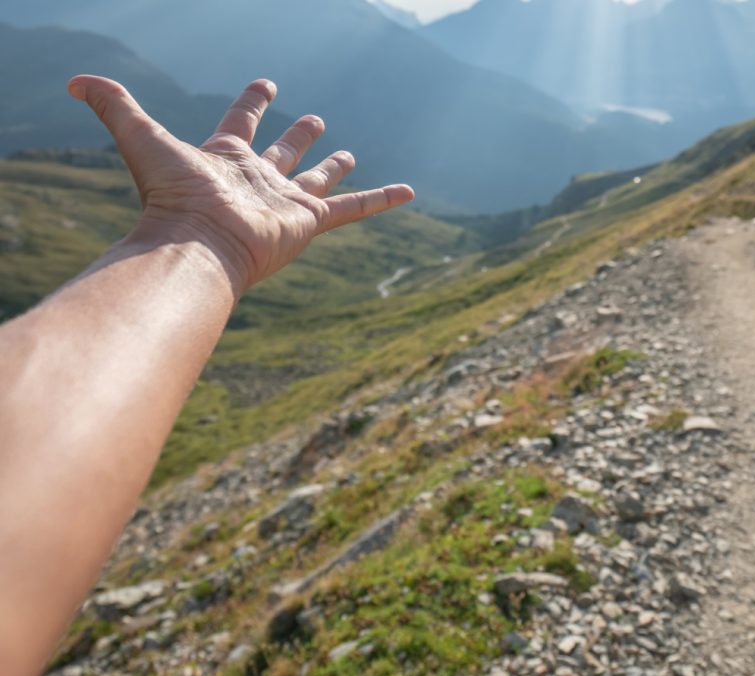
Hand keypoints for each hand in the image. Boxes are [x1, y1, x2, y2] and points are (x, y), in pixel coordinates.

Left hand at [68, 75, 413, 294]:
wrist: (198, 242)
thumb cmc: (171, 195)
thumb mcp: (141, 137)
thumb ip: (113, 105)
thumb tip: (74, 80)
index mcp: (225, 158)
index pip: (243, 122)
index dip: (254, 101)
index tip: (267, 85)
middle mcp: (257, 180)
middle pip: (283, 152)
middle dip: (298, 135)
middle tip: (315, 121)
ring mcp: (285, 202)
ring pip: (317, 180)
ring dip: (332, 167)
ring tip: (349, 154)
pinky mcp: (309, 222)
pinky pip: (353, 208)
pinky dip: (381, 200)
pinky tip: (408, 192)